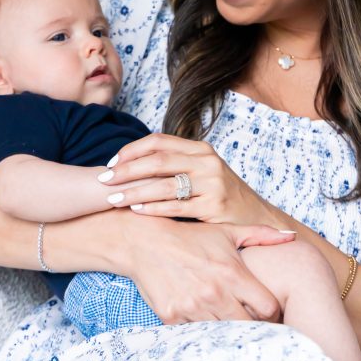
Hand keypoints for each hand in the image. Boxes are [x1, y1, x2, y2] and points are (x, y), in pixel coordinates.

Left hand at [97, 133, 266, 224]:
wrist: (256, 218)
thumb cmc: (221, 196)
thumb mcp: (203, 171)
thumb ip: (176, 164)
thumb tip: (133, 164)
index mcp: (201, 149)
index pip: (159, 141)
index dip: (132, 150)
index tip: (112, 162)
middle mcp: (207, 161)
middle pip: (158, 160)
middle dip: (126, 170)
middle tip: (104, 180)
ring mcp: (212, 183)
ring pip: (164, 184)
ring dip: (134, 191)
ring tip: (113, 199)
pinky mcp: (214, 206)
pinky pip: (176, 206)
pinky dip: (153, 208)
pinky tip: (136, 210)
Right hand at [111, 213, 294, 322]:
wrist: (146, 242)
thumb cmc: (191, 237)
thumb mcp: (226, 232)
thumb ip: (260, 235)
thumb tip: (292, 236)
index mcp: (233, 273)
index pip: (268, 308)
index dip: (272, 313)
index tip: (268, 312)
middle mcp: (215, 293)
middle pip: (249, 328)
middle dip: (253, 328)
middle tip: (252, 325)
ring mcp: (193, 307)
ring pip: (223, 335)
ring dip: (227, 331)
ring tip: (229, 325)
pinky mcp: (172, 318)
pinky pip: (195, 335)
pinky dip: (201, 332)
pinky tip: (204, 322)